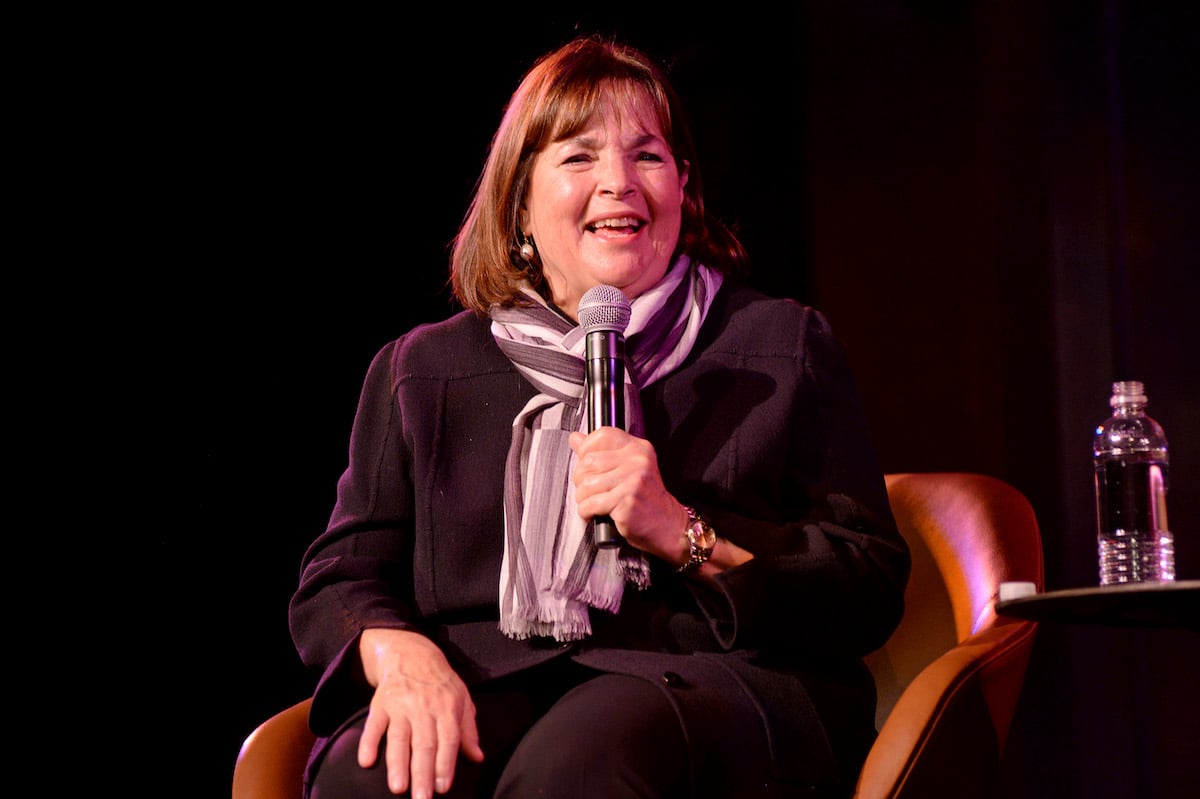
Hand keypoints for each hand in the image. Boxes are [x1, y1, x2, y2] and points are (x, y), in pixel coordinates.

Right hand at [357, 628, 483, 796]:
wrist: (411, 654)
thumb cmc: (441, 683)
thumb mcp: (462, 699)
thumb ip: (468, 731)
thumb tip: (477, 758)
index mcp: (447, 707)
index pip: (448, 739)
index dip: (446, 764)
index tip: (443, 788)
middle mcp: (424, 707)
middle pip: (424, 744)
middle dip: (423, 774)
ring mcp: (400, 705)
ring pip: (399, 738)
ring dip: (397, 764)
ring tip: (398, 788)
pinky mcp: (380, 704)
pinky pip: (373, 725)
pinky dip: (368, 743)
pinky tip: (366, 761)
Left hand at [569, 427, 688, 564]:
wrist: (667, 525)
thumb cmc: (645, 498)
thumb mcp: (628, 468)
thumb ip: (602, 452)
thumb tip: (575, 438)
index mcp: (638, 448)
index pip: (603, 435)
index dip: (586, 448)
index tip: (587, 464)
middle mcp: (637, 461)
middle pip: (589, 461)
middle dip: (581, 479)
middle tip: (589, 490)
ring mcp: (633, 482)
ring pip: (587, 484)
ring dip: (583, 498)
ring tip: (592, 503)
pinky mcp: (627, 502)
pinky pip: (591, 504)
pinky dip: (586, 511)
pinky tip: (593, 513)